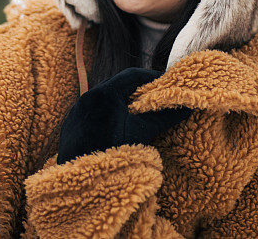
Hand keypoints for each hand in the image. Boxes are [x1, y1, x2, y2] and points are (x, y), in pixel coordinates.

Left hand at [57, 67, 190, 164]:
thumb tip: (186, 106)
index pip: (132, 75)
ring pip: (104, 99)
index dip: (151, 78)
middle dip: (138, 90)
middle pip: (117, 85)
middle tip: (156, 98)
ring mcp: (77, 111)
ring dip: (122, 102)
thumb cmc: (109, 153)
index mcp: (104, 93)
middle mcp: (88, 97)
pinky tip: (117, 128)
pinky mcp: (72, 125)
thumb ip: (161, 117)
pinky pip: (93, 112)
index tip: (166, 85)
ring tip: (139, 114)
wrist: (77, 181)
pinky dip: (108, 114)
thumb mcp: (139, 133)